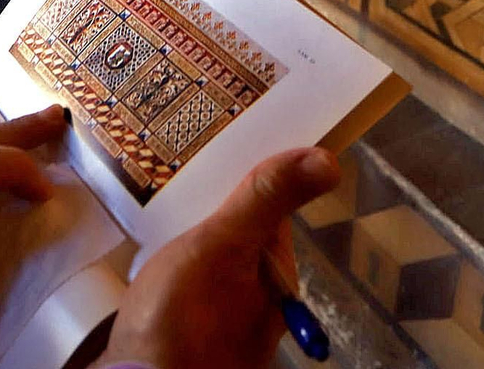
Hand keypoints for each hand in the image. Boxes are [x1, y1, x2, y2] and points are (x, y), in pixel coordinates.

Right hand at [97, 148, 340, 368]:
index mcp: (278, 279)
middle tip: (183, 172)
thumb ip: (266, 201)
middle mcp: (262, 304)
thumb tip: (327, 159)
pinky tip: (156, 258)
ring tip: (165, 206)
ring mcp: (227, 324)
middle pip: (244, 237)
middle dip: (219, 209)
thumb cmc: (181, 314)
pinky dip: (179, 269)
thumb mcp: (223, 245)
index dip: (252, 181)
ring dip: (196, 237)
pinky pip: (193, 289)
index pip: (272, 214)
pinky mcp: (192, 336)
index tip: (222, 147)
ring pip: (217, 263)